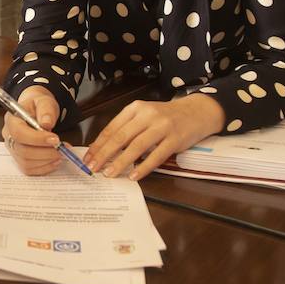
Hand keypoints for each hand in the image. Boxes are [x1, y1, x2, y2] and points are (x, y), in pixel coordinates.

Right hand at [1, 86, 62, 175]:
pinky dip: (44, 168)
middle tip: (62, 149)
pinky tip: (54, 160)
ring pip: (26, 162)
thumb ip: (46, 110)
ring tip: (61, 154)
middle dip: (45, 152)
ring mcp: (13, 149)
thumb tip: (46, 124)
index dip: (37, 139)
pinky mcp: (19, 159)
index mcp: (11, 120)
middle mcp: (9, 136)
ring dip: (46, 161)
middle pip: (22, 150)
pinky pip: (29, 169)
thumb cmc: (38, 107)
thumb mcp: (44, 101)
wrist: (36, 112)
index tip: (55, 139)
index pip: (19, 133)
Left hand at [84, 94, 225, 179]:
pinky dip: (144, 167)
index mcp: (135, 108)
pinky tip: (134, 175)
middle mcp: (147, 115)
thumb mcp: (144, 115)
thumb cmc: (166, 116)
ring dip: (121, 162)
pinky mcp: (175, 139)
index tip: (88, 158)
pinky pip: (156, 155)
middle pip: (121, 137)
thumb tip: (105, 150)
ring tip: (109, 173)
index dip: (98, 144)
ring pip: (136, 146)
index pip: (112, 128)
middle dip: (104, 154)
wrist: (196, 111)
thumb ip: (128, 128)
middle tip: (93, 168)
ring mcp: (162, 126)